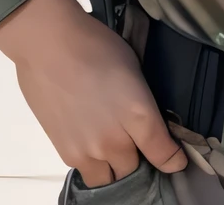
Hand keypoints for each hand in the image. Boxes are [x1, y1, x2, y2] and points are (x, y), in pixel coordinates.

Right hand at [0, 0, 186, 185]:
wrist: (48, 44)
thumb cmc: (94, 44)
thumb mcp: (132, 66)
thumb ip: (142, 102)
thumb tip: (147, 121)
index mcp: (138, 114)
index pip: (163, 154)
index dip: (173, 160)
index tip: (175, 159)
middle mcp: (116, 140)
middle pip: (136, 170)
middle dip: (138, 158)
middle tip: (134, 141)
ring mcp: (89, 151)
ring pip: (111, 178)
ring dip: (115, 166)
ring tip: (110, 145)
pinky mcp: (66, 153)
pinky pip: (87, 172)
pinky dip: (93, 163)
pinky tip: (90, 141)